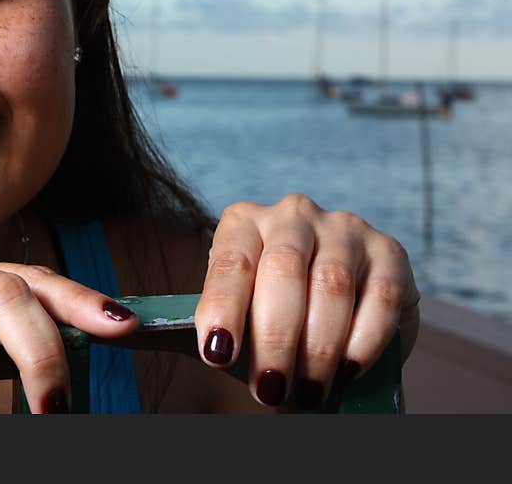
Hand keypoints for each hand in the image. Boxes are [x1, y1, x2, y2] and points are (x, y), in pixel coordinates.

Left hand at [194, 194, 419, 407]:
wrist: (334, 303)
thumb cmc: (273, 308)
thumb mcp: (245, 309)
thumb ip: (234, 325)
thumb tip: (224, 359)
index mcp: (246, 222)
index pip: (230, 263)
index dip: (223, 308)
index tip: (218, 353)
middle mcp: (293, 216)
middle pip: (282, 271)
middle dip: (275, 338)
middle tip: (271, 388)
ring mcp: (343, 228)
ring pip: (332, 285)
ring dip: (319, 348)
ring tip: (308, 391)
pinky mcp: (388, 251)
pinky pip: (381, 298)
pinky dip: (362, 343)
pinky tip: (347, 372)